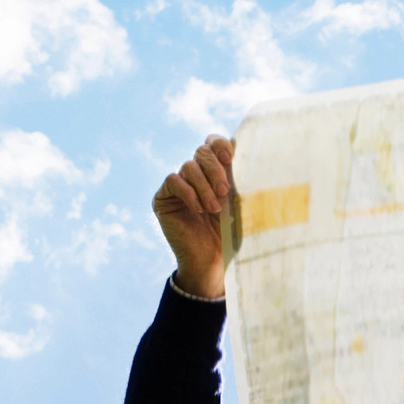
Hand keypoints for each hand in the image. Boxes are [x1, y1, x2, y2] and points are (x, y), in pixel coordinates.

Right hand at [152, 135, 232, 298]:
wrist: (213, 260)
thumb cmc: (231, 234)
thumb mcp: (239, 202)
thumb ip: (237, 177)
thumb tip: (240, 149)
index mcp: (215, 171)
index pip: (212, 143)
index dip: (219, 144)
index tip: (230, 158)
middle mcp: (195, 175)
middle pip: (201, 152)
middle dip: (215, 170)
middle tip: (225, 192)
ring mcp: (178, 185)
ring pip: (188, 166)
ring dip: (204, 187)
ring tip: (215, 209)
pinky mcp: (163, 198)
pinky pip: (173, 181)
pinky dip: (188, 193)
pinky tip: (198, 210)